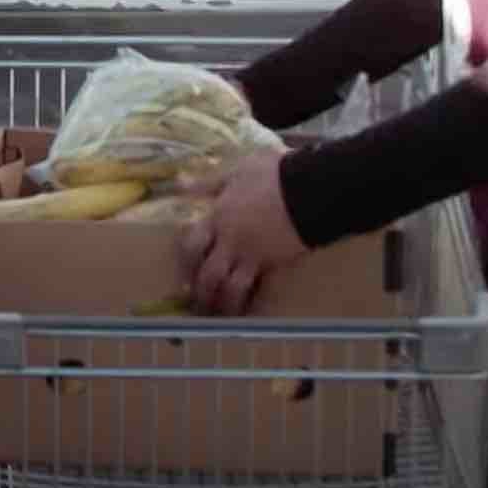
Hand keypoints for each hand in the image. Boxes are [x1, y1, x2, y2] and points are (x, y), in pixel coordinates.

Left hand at [176, 148, 307, 315]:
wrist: (308, 189)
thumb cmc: (270, 176)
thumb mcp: (234, 173)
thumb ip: (207, 184)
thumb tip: (179, 184)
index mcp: (218, 219)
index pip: (191, 246)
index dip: (185, 262)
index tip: (183, 272)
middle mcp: (232, 243)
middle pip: (209, 274)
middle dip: (201, 292)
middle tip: (198, 305)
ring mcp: (255, 256)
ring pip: (233, 288)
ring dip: (225, 304)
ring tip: (221, 315)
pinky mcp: (278, 264)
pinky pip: (264, 290)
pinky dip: (257, 303)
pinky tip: (253, 312)